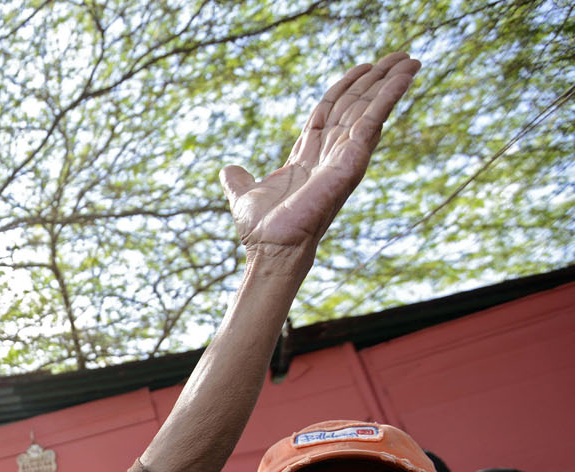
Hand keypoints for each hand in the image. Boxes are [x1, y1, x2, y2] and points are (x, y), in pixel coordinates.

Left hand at [221, 52, 419, 258]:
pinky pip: (373, 120)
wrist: (271, 247)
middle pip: (354, 106)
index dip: (344, 89)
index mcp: (308, 157)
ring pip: (368, 109)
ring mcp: (344, 156)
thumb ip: (237, 180)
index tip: (363, 68)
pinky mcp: (352, 160)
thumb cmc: (261, 229)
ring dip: (390, 82)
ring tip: (410, 59)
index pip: (329, 112)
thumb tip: (228, 171)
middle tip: (398, 56)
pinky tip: (402, 77)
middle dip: (374, 80)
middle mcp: (330, 154)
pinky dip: (388, 97)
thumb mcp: (243, 195)